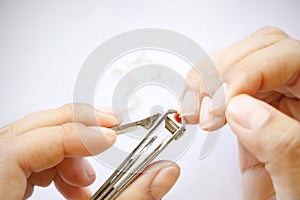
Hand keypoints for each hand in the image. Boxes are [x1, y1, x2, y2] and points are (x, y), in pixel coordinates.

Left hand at [0, 104, 178, 199]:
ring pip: (30, 140)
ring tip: (89, 181)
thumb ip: (129, 199)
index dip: (74, 136)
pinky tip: (74, 186)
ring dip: (68, 151)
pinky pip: (29, 156)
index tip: (112, 139)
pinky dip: (58, 162)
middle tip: (109, 134)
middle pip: (27, 133)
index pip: (25, 148)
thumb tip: (163, 173)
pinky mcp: (6, 182)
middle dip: (76, 130)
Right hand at [183, 27, 299, 198]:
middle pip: (258, 50)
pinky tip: (197, 111)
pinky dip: (203, 94)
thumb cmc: (299, 197)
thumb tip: (243, 110)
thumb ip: (283, 147)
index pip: (285, 56)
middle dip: (221, 74)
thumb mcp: (299, 188)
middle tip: (206, 110)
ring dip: (207, 80)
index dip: (247, 73)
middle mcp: (297, 94)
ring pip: (237, 62)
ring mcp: (270, 102)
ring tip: (197, 112)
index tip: (222, 107)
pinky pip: (224, 88)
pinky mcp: (247, 114)